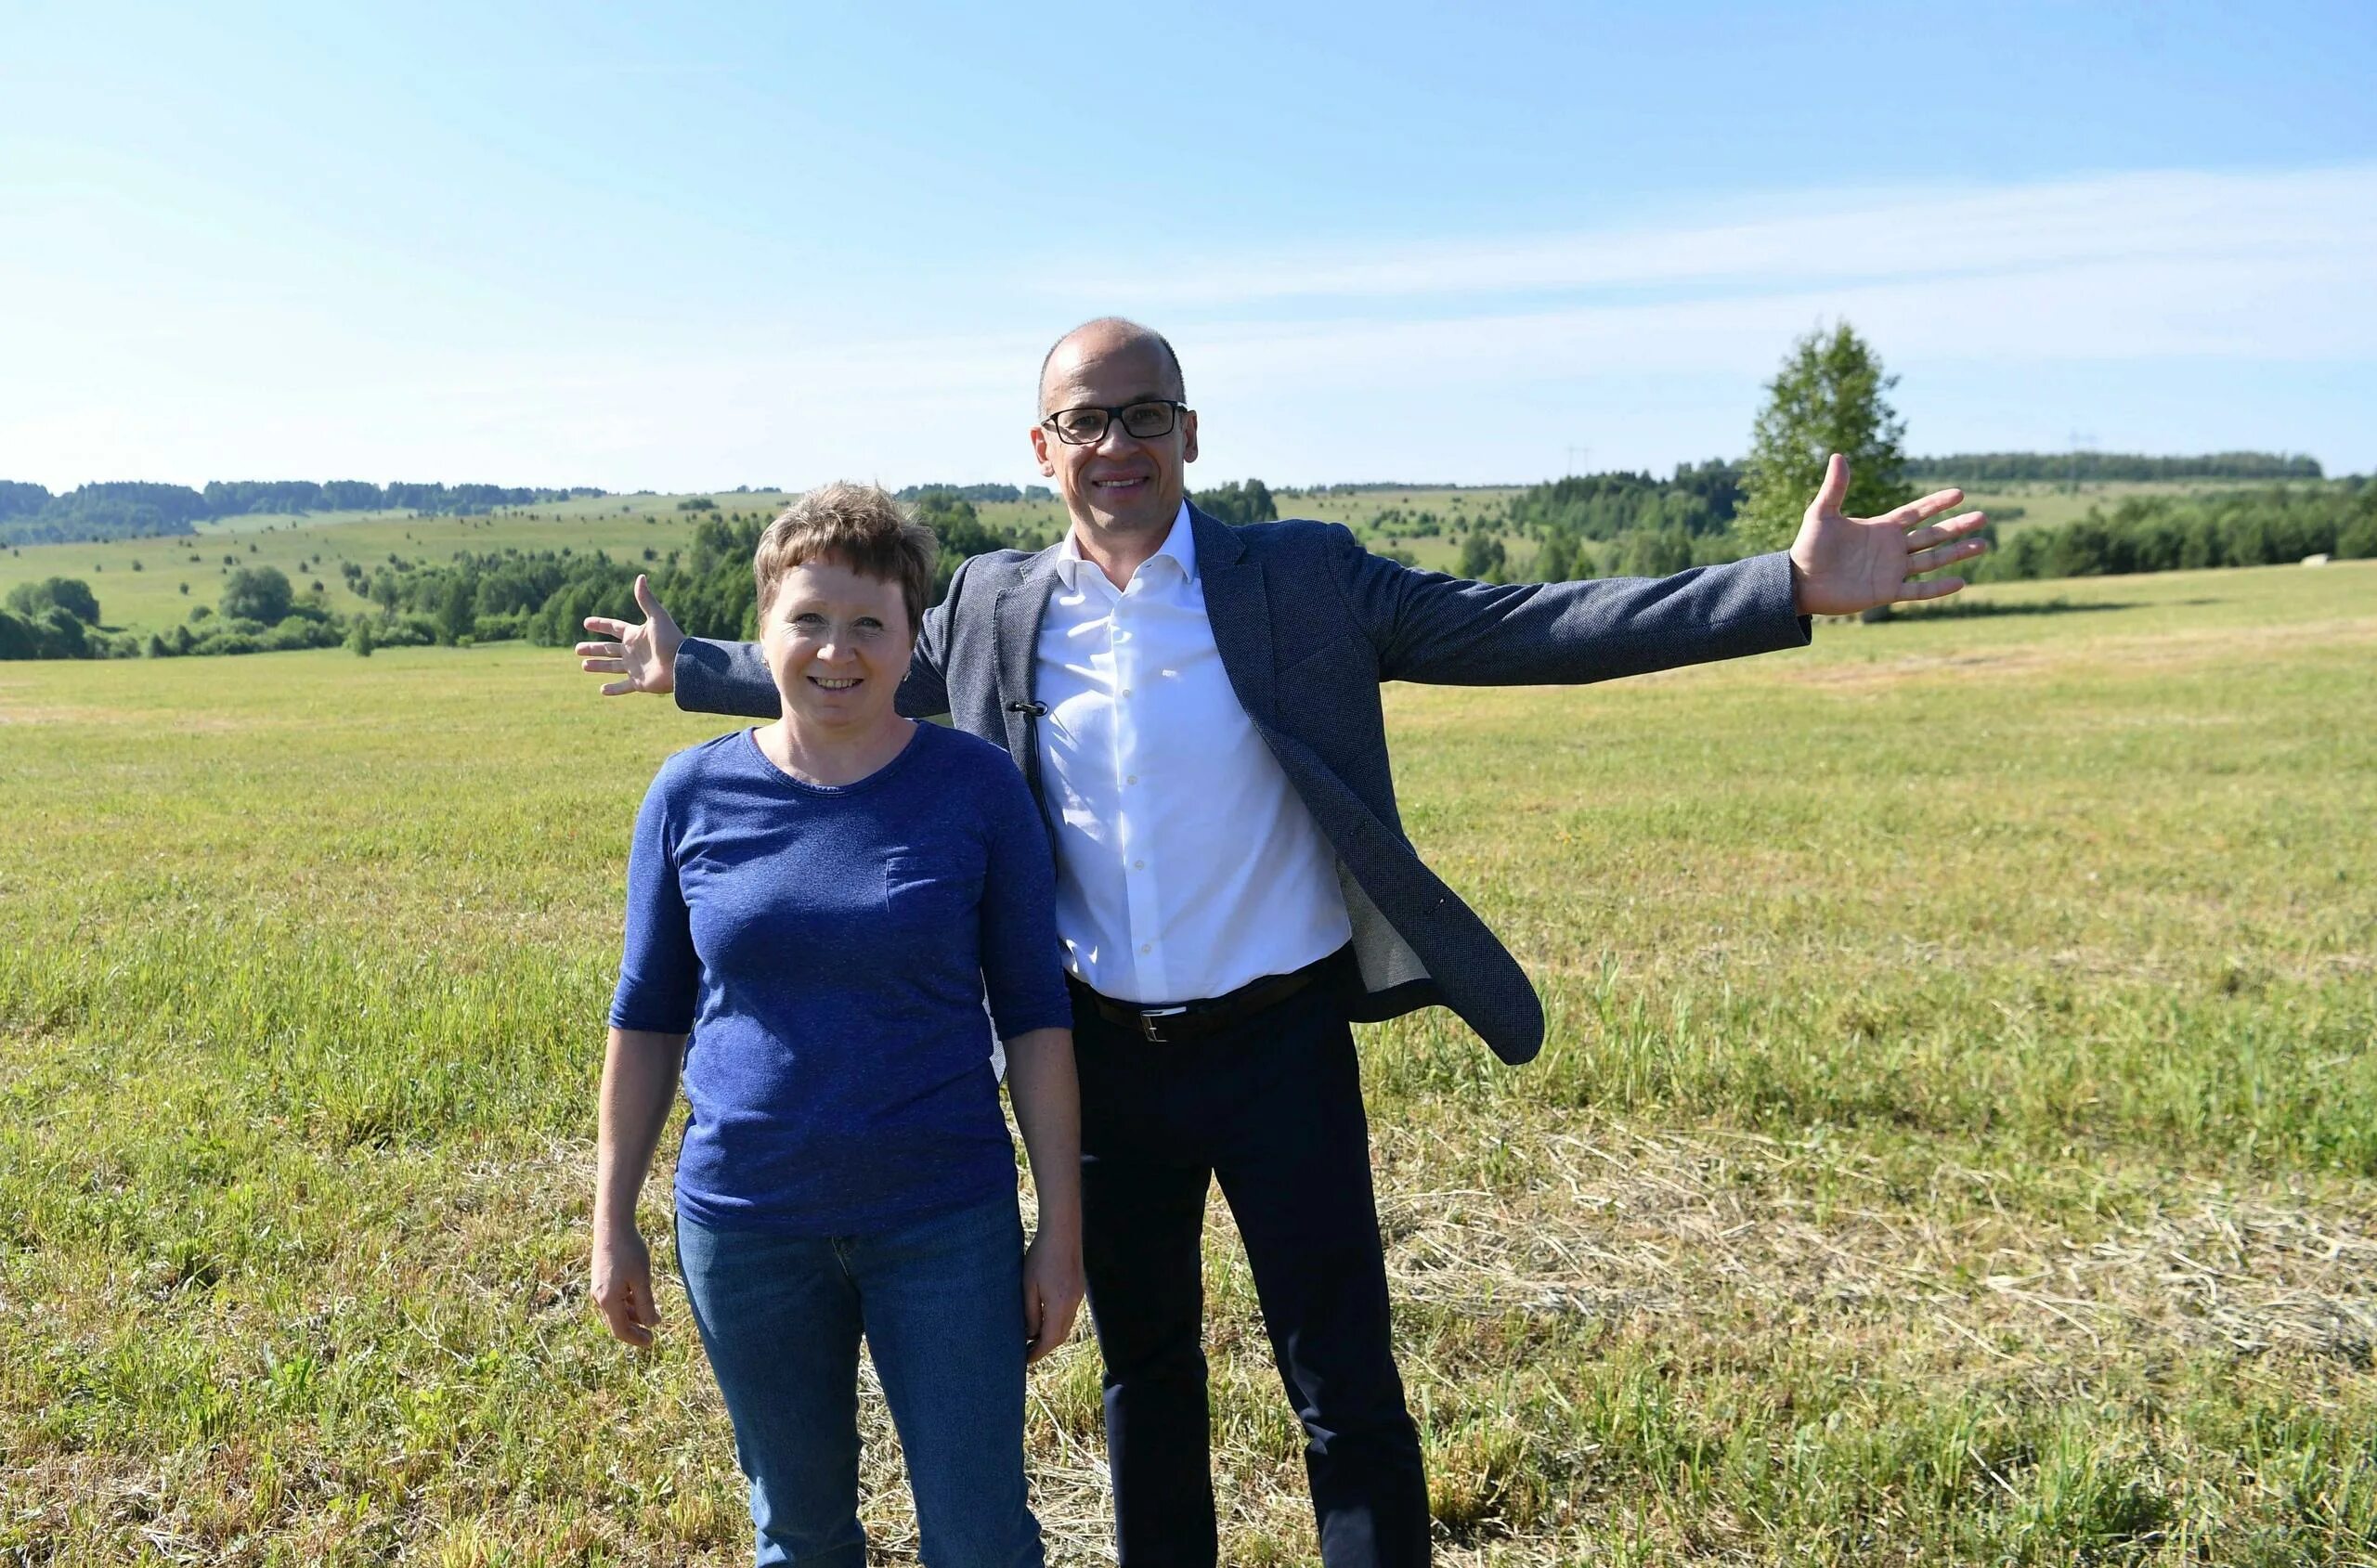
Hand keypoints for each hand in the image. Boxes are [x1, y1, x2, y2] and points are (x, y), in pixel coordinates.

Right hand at [576, 575, 682, 695]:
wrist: (682, 665)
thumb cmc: (670, 640)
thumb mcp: (656, 617)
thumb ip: (646, 599)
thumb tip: (640, 576)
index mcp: (635, 635)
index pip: (614, 628)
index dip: (600, 624)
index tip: (586, 622)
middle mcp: (633, 651)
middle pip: (608, 649)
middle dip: (593, 649)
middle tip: (577, 649)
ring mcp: (636, 668)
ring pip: (612, 667)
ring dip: (598, 666)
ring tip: (583, 665)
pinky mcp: (640, 683)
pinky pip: (623, 687)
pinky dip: (613, 689)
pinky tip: (601, 690)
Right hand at [591, 1224, 661, 1347]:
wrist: (612, 1227)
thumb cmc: (629, 1252)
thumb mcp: (642, 1279)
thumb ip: (646, 1304)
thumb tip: (651, 1324)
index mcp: (608, 1300)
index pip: (620, 1330)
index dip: (636, 1339)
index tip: (652, 1341)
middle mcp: (599, 1297)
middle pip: (617, 1322)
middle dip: (635, 1329)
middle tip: (652, 1333)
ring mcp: (598, 1288)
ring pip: (616, 1310)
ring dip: (632, 1316)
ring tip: (650, 1315)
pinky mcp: (600, 1279)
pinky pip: (613, 1299)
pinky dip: (627, 1304)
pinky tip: (639, 1298)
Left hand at [1021, 1226, 1082, 1364]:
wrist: (1063, 1232)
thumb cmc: (1041, 1256)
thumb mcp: (1029, 1285)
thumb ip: (1031, 1312)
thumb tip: (1031, 1333)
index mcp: (1059, 1305)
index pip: (1049, 1339)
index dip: (1037, 1352)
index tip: (1025, 1359)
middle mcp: (1072, 1304)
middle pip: (1060, 1336)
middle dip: (1045, 1347)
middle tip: (1028, 1352)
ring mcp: (1078, 1296)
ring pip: (1066, 1325)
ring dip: (1052, 1335)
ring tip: (1034, 1338)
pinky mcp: (1078, 1288)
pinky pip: (1069, 1314)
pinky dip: (1057, 1323)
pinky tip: (1045, 1318)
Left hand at [1788, 454, 1990, 615]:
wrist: (1800, 581)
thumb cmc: (1808, 546)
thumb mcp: (1822, 513)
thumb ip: (1834, 487)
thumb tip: (1838, 455)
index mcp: (1881, 528)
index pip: (1916, 513)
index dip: (1937, 503)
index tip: (1960, 493)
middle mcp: (1891, 549)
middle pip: (1932, 536)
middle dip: (1957, 527)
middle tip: (1984, 517)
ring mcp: (1891, 570)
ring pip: (1932, 561)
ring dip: (1957, 553)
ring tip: (1982, 543)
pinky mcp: (1886, 591)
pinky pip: (1918, 590)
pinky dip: (1939, 588)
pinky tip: (1961, 582)